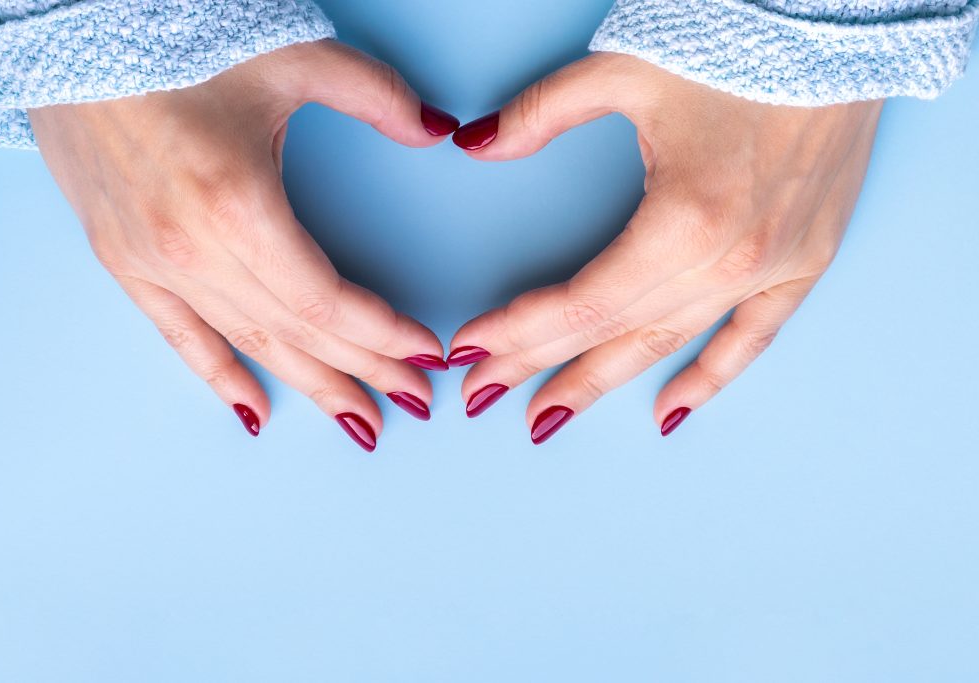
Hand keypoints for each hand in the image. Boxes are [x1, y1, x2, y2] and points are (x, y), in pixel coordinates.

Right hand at [29, 40, 460, 449]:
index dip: (383, 336)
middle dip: (364, 372)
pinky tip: (255, 412)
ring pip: (246, 345)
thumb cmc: (175, 39)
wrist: (67, 28)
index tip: (424, 354)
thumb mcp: (293, 56)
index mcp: (237, 205)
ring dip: (309, 386)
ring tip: (358, 418)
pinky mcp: (120, 258)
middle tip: (412, 401)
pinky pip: (177, 336)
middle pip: (296, 335)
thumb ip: (376, 96)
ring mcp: (151, 260)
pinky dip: (219, 376)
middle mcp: (191, 248)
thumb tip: (434, 129)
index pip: (327, 302)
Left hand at [449, 53, 882, 442]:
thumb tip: (476, 143)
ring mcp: (772, 268)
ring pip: (669, 345)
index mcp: (682, 219)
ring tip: (549, 414)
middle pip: (612, 332)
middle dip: (540, 366)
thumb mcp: (622, 70)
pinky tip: (667, 412)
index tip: (470, 349)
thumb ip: (539, 114)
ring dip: (603, 382)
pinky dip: (710, 378)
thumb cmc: (740, 44)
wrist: (843, 28)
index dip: (518, 331)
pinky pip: (752, 339)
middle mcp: (729, 260)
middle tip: (484, 393)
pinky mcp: (805, 261)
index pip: (580, 303)